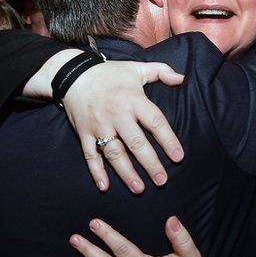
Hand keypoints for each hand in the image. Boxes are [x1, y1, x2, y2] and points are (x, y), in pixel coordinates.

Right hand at [64, 61, 184, 192]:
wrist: (73, 73)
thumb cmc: (109, 74)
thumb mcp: (136, 68)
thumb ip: (161, 71)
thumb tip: (182, 78)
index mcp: (133, 99)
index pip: (155, 122)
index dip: (168, 140)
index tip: (178, 157)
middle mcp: (117, 114)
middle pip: (136, 143)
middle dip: (150, 163)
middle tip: (162, 181)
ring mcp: (99, 125)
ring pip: (114, 153)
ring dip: (126, 172)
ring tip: (139, 188)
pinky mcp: (84, 133)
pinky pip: (90, 155)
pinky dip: (96, 171)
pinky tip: (105, 186)